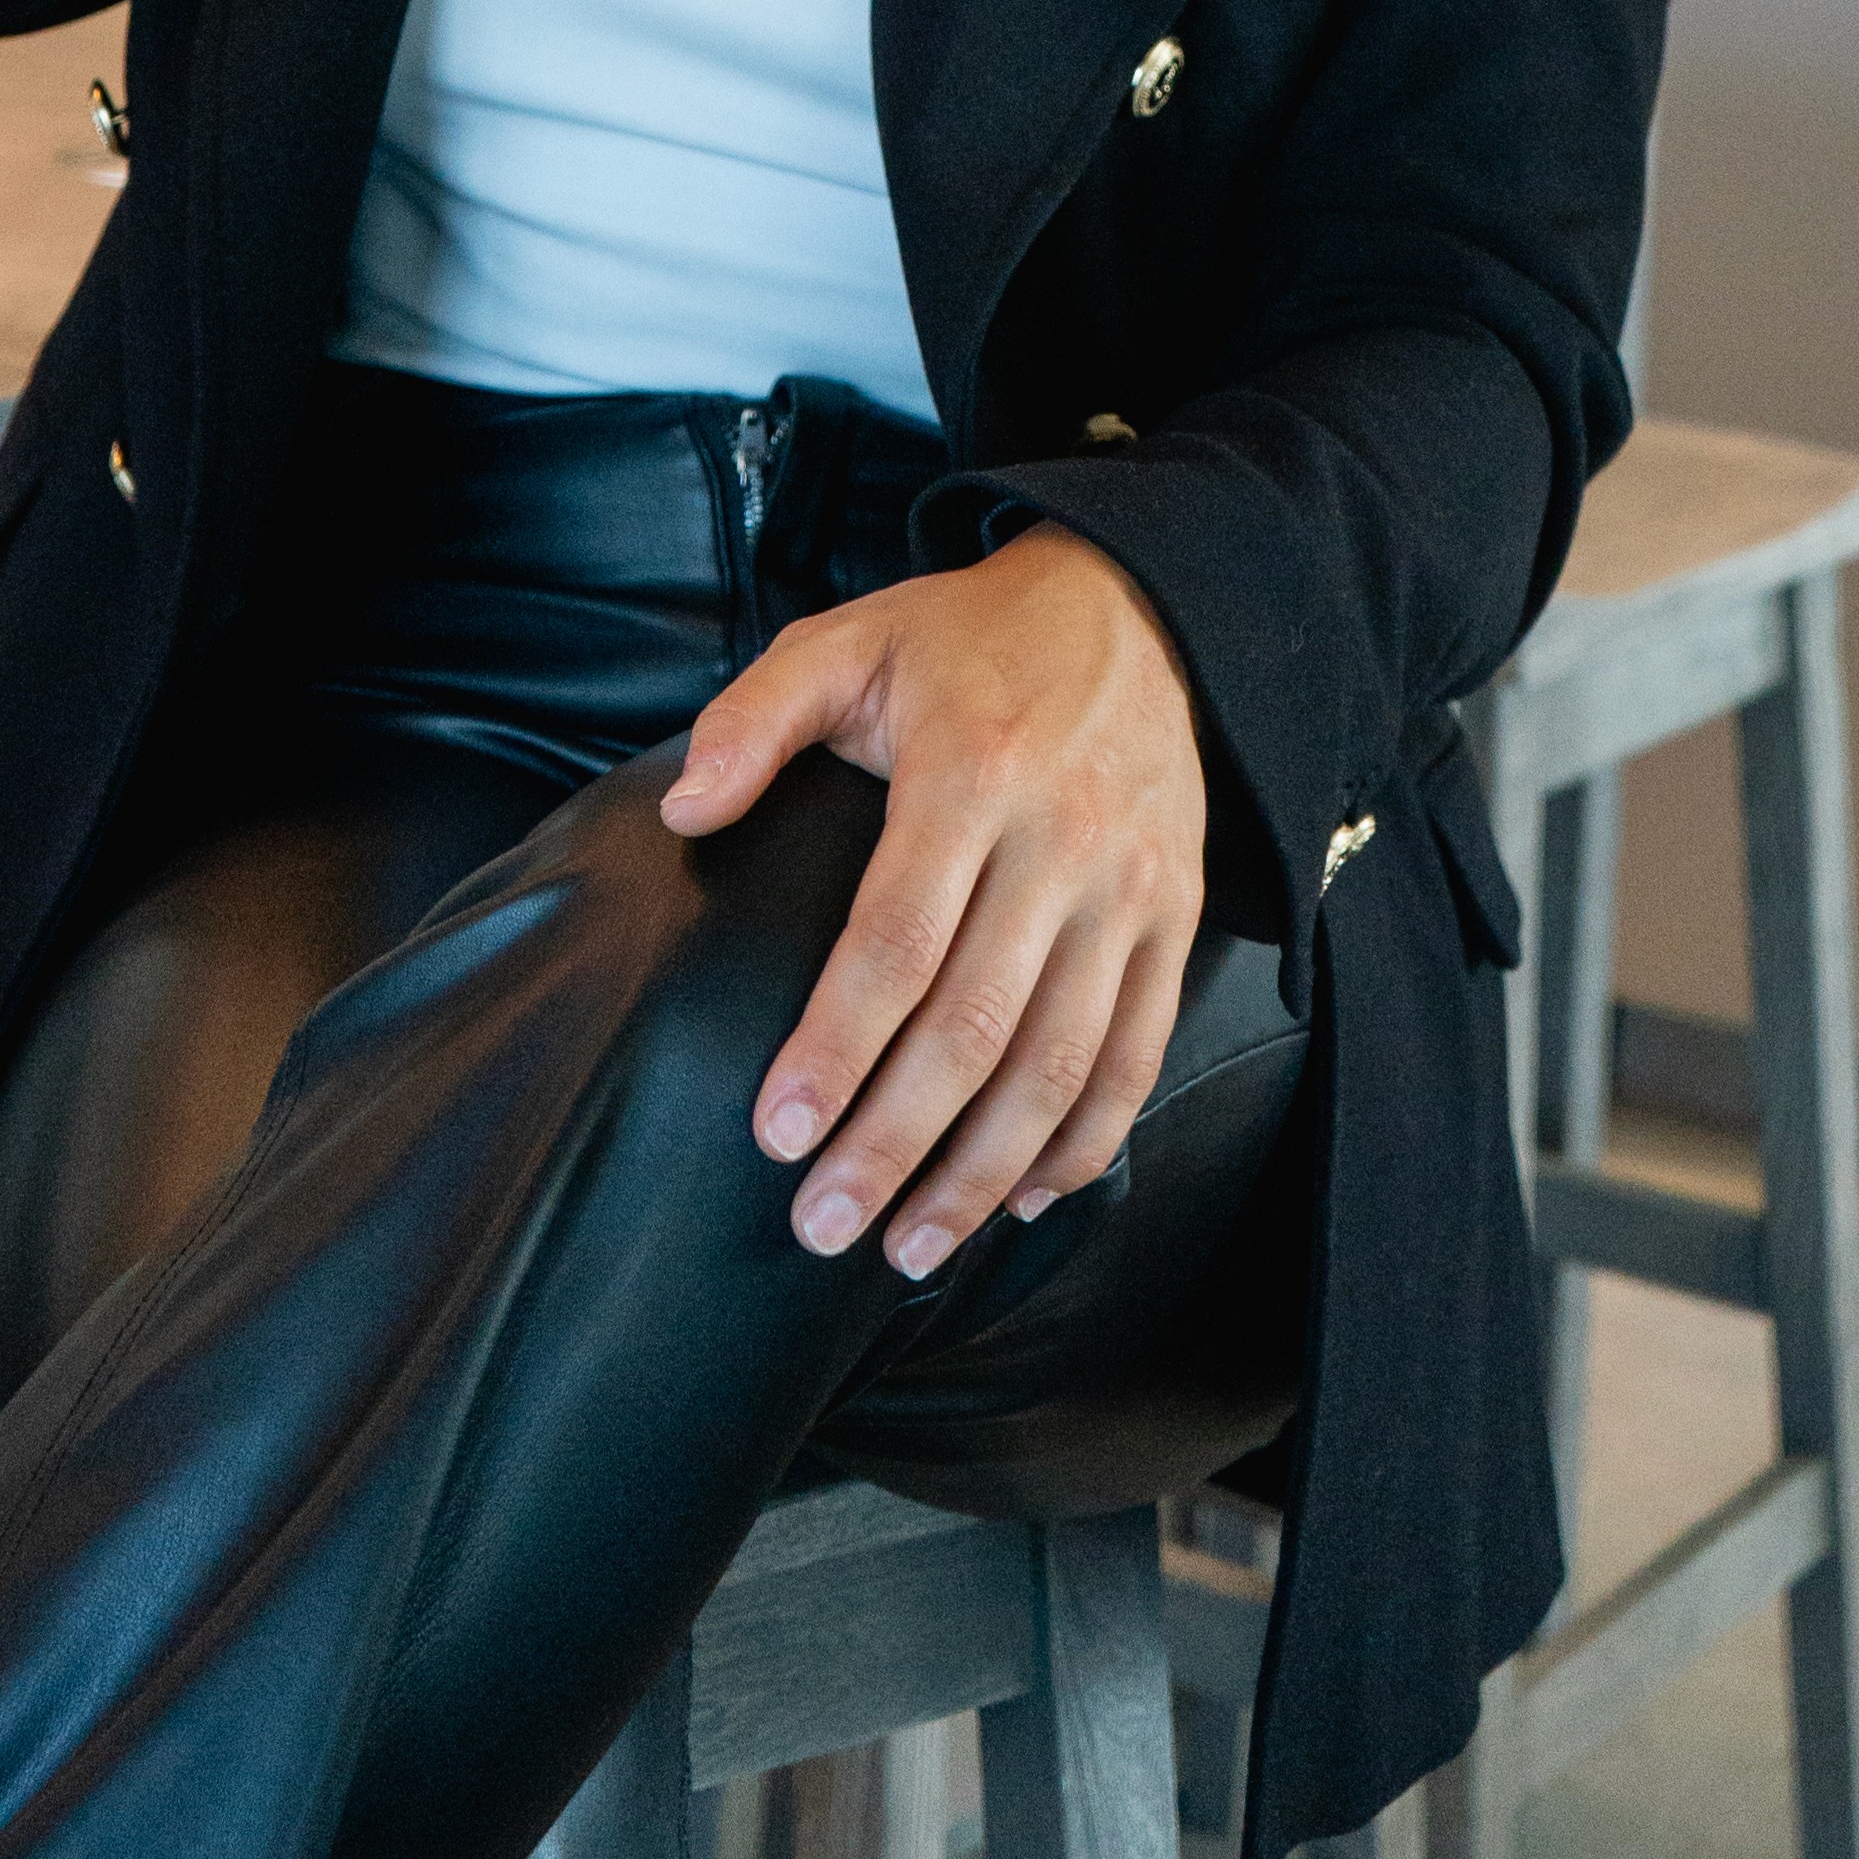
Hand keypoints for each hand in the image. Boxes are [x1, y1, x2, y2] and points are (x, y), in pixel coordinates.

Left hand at [660, 528, 1205, 1281]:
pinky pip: (1136, 1053)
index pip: (895, 942)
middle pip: (976, 1027)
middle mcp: (1061, 840)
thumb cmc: (967, 641)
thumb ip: (754, 718)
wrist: (1140, 609)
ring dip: (984, 1173)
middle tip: (823, 1226)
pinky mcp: (1176, 918)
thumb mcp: (849, 640)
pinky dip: (1084, 1141)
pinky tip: (1020, 1200)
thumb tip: (682, 813)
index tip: (776, 1134)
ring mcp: (1130, 888)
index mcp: (971, 772)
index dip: (836, 1048)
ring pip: (1060, 1063)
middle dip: (896, 1143)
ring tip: (908, 1249)